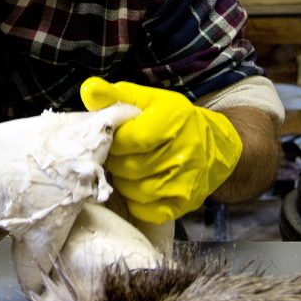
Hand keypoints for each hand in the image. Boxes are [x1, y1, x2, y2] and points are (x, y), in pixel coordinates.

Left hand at [80, 78, 241, 223]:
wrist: (211, 147)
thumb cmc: (169, 119)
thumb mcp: (144, 99)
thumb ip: (114, 95)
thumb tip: (89, 89)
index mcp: (173, 118)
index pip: (131, 139)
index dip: (114, 141)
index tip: (113, 138)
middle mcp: (184, 151)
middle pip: (129, 167)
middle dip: (116, 162)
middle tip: (117, 155)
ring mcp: (185, 180)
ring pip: (134, 190)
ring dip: (123, 182)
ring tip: (127, 168)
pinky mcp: (183, 203)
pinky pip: (145, 210)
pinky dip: (135, 201)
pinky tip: (138, 186)